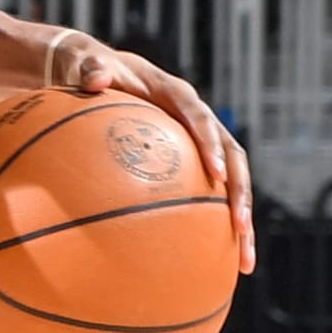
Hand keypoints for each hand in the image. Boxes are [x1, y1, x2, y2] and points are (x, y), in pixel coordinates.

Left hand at [50, 37, 254, 272]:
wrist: (99, 74)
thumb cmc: (92, 72)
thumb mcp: (87, 65)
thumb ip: (91, 70)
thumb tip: (92, 79)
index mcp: (177, 95)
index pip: (201, 119)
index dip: (211, 144)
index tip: (215, 173)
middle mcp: (197, 120)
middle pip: (232, 159)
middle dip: (240, 195)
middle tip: (241, 229)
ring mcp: (199, 144)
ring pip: (231, 184)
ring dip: (240, 222)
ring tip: (244, 264)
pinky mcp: (191, 165)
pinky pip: (208, 197)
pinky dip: (214, 228)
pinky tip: (213, 266)